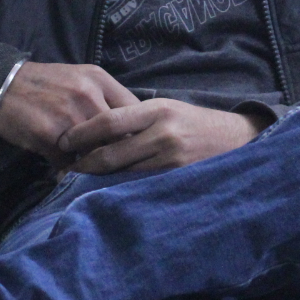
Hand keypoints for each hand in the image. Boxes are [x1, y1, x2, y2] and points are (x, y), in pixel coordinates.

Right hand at [0, 62, 139, 165]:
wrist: (3, 85)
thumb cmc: (46, 84)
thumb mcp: (81, 78)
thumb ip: (106, 97)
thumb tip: (132, 127)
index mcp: (99, 80)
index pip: (135, 112)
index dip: (136, 131)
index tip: (133, 144)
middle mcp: (88, 97)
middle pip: (119, 136)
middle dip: (118, 153)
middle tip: (115, 165)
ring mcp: (69, 117)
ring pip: (97, 153)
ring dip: (95, 166)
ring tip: (91, 171)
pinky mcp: (49, 137)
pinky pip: (70, 164)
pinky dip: (69, 171)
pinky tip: (66, 170)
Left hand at [59, 99, 268, 174]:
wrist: (237, 141)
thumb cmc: (194, 123)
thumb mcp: (167, 109)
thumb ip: (135, 118)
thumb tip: (94, 129)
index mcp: (156, 110)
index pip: (108, 121)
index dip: (81, 133)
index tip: (63, 140)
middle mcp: (162, 133)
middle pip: (111, 153)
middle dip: (83, 163)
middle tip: (64, 169)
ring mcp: (171, 160)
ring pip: (122, 174)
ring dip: (98, 179)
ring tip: (79, 181)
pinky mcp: (176, 179)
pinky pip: (139, 186)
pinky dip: (120, 188)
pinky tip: (107, 191)